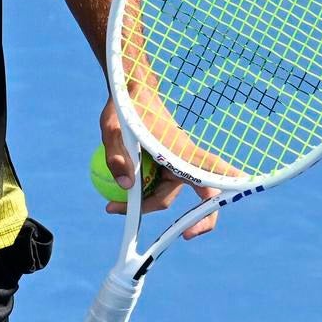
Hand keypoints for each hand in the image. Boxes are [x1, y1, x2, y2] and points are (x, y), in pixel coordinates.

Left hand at [98, 96, 220, 239]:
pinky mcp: (164, 163)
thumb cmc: (126, 106)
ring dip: (139, 202)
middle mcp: (182, 161)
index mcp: (180, 152)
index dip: (209, 208)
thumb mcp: (112, 129)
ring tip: (111, 206)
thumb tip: (126, 187)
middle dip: (148, 210)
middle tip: (126, 220)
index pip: (210, 179)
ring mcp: (174, 163)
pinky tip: (119, 195)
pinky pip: (154, 184)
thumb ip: (117, 157)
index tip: (194, 231)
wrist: (133, 89)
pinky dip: (140, 192)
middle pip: (169, 198)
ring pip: (160, 193)